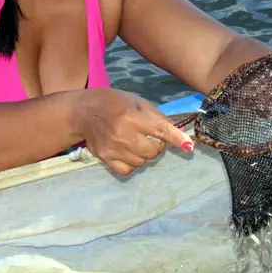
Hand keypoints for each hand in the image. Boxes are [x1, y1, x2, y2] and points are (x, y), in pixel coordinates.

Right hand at [79, 89, 193, 175]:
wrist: (83, 111)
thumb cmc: (114, 102)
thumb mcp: (137, 102)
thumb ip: (157, 117)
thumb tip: (178, 134)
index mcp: (131, 116)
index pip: (160, 130)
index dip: (176, 138)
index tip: (188, 146)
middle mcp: (122, 134)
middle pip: (153, 151)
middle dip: (157, 146)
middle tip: (151, 137)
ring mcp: (113, 149)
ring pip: (142, 162)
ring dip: (144, 155)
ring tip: (136, 142)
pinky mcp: (105, 158)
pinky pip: (128, 170)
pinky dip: (132, 164)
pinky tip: (128, 153)